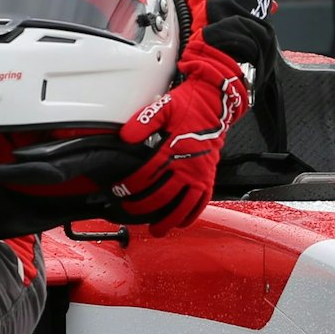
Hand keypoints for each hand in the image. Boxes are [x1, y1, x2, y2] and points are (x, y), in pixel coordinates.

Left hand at [112, 38, 249, 235]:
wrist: (215, 102)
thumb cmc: (189, 105)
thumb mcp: (163, 107)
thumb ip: (143, 122)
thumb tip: (125, 137)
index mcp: (174, 148)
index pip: (148, 174)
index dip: (131, 185)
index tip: (119, 190)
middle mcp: (188, 165)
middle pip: (162, 195)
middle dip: (143, 206)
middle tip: (129, 210)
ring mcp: (200, 174)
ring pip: (183, 205)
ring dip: (168, 220)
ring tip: (156, 230)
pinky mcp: (209, 178)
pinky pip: (202, 202)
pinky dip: (191, 215)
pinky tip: (181, 223)